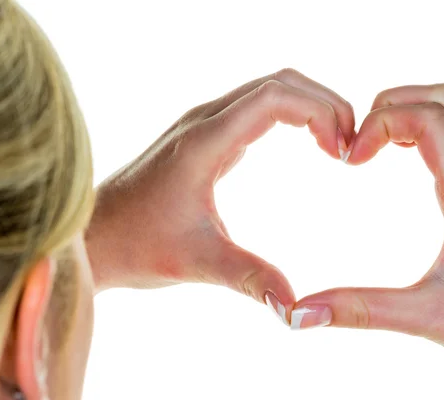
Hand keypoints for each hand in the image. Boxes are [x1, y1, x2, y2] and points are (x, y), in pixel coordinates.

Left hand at [85, 69, 354, 322]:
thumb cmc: (135, 245)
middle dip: (324, 103)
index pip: (275, 96)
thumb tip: (296, 310)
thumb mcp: (198, 263)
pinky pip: (256, 109)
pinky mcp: (204, 138)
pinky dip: (291, 116)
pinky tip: (308, 143)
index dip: (320, 110)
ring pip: (268, 91)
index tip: (343, 151)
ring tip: (337, 144)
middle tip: (351, 146)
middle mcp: (204, 122)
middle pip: (279, 83)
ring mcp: (203, 126)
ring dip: (309, 107)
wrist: (92, 236)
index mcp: (204, 141)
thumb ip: (250, 280)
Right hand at [292, 83, 443, 382]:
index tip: (350, 159)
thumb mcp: (431, 319)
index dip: (378, 122)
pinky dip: (435, 131)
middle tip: (359, 140)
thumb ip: (361, 310)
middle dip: (393, 103)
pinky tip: (413, 162)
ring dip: (415, 112)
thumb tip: (303, 313)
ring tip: (378, 142)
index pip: (427, 118)